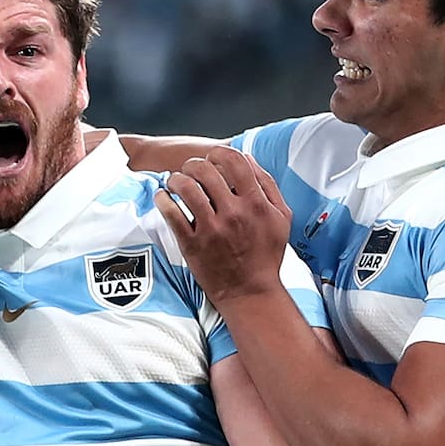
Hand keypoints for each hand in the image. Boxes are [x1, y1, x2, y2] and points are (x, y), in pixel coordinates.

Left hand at [153, 146, 291, 303]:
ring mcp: (211, 229)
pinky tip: (164, 197)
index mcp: (256, 204)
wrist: (249, 292)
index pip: (234, 160)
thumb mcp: (280, 218)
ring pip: (185, 187)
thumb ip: (267, 186)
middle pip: (205, 169)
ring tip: (175, 182)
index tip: (212, 157)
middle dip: (193, 164)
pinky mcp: (192, 243)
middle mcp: (233, 213)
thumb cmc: (265, 255)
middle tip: (190, 170)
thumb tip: (248, 159)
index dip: (218, 153)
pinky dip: (163, 199)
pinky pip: (171, 213)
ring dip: (176, 178)